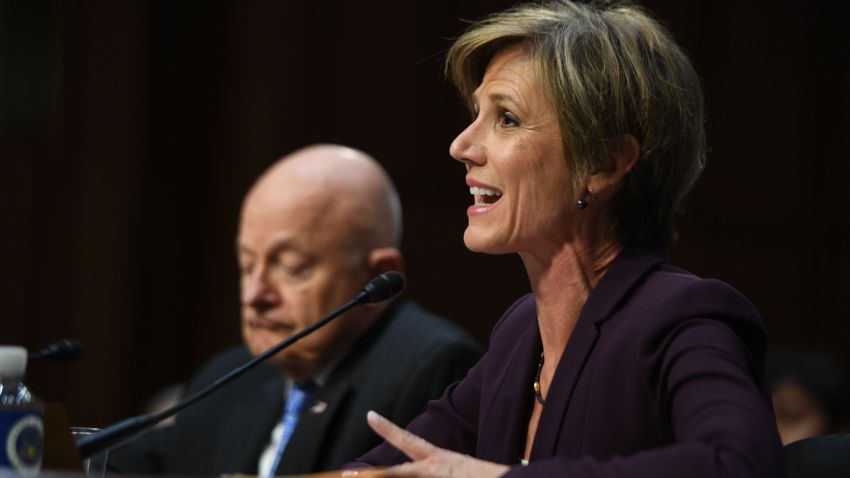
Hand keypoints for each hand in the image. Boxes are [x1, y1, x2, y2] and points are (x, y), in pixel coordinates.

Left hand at [365, 410, 510, 477]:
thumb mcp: (461, 470)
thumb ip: (441, 467)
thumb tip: (426, 467)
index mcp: (441, 460)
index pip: (409, 441)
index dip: (388, 429)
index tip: (370, 415)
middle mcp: (435, 470)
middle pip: (397, 472)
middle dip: (372, 475)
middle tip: (345, 472)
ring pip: (405, 476)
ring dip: (386, 477)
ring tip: (357, 474)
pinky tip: (376, 476)